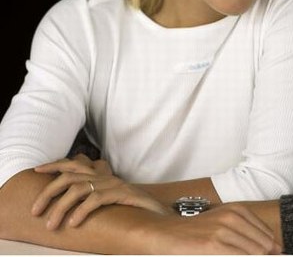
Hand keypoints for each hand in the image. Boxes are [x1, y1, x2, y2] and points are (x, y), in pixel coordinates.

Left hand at [32, 155, 168, 228]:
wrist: (160, 215)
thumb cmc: (132, 211)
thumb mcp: (109, 202)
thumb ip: (93, 197)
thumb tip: (69, 206)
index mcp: (102, 175)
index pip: (74, 163)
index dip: (54, 165)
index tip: (36, 170)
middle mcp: (106, 176)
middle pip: (70, 175)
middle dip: (48, 192)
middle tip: (35, 211)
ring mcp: (114, 184)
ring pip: (79, 188)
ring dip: (61, 207)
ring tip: (51, 224)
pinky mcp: (123, 194)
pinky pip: (96, 198)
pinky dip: (81, 210)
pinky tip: (74, 223)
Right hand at [153, 203, 281, 254]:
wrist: (169, 233)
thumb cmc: (198, 233)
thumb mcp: (224, 225)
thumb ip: (247, 235)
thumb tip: (274, 249)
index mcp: (237, 210)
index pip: (267, 235)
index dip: (272, 251)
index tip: (275, 256)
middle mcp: (232, 217)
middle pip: (263, 246)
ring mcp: (222, 231)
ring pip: (253, 253)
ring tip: (232, 253)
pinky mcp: (213, 245)